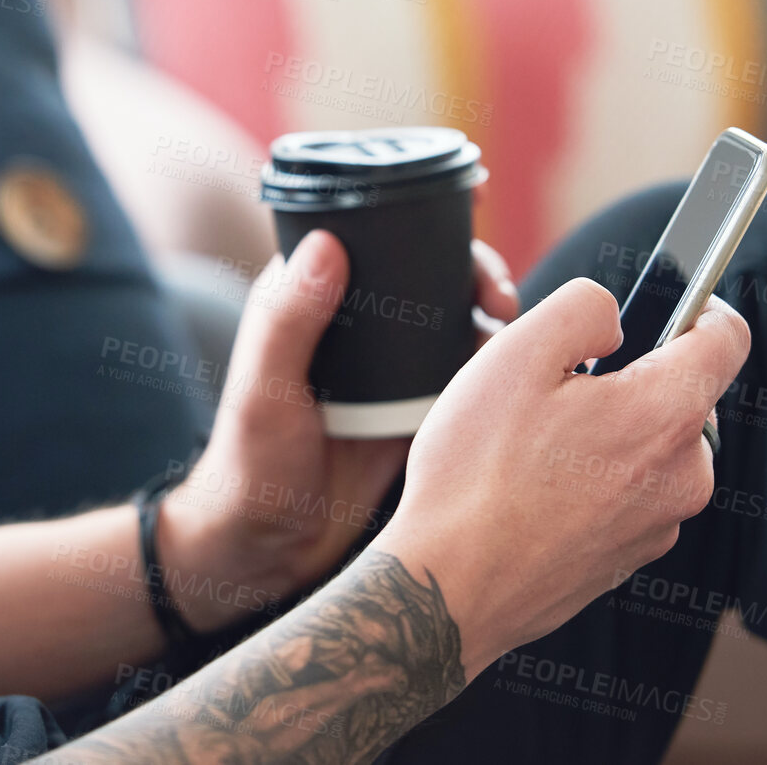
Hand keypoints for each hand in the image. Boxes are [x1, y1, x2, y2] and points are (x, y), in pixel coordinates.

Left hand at [157, 231, 518, 631]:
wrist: (269, 552)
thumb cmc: (249, 469)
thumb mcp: (265, 393)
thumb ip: (289, 322)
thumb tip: (328, 244)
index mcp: (307, 298)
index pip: (368, 233)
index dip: (421, 213)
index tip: (469, 215)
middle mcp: (353, 322)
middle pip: (424, 269)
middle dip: (471, 267)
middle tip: (500, 294)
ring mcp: (386, 365)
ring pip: (449, 316)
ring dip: (488, 310)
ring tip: (512, 324)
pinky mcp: (413, 405)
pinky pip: (460, 371)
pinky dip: (492, 361)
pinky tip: (518, 371)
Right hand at [374, 279, 749, 678]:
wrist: (451, 587)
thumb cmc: (476, 471)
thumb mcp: (516, 354)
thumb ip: (583, 308)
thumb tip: (616, 321)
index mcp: (665, 414)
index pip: (727, 337)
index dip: (700, 303)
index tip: (668, 300)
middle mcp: (683, 475)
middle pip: (681, 396)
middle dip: (629, 379)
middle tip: (556, 390)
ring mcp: (660, 524)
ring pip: (651, 447)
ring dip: (608, 433)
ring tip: (534, 449)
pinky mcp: (631, 558)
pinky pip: (629, 495)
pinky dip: (594, 480)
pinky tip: (535, 491)